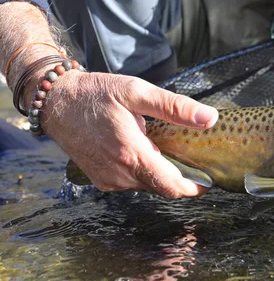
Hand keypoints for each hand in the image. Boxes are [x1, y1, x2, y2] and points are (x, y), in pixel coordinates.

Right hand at [36, 70, 218, 197]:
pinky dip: (144, 173)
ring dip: (161, 174)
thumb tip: (210, 119)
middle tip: (195, 162)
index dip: (194, 188)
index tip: (209, 181)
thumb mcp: (138, 92)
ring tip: (169, 151)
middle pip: (162, 187)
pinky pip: (132, 183)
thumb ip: (175, 107)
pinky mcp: (100, 180)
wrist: (56, 102)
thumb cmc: (96, 93)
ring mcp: (108, 180)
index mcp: (131, 154)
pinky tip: (147, 152)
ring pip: (147, 186)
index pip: (171, 186)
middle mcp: (119, 173)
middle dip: (181, 179)